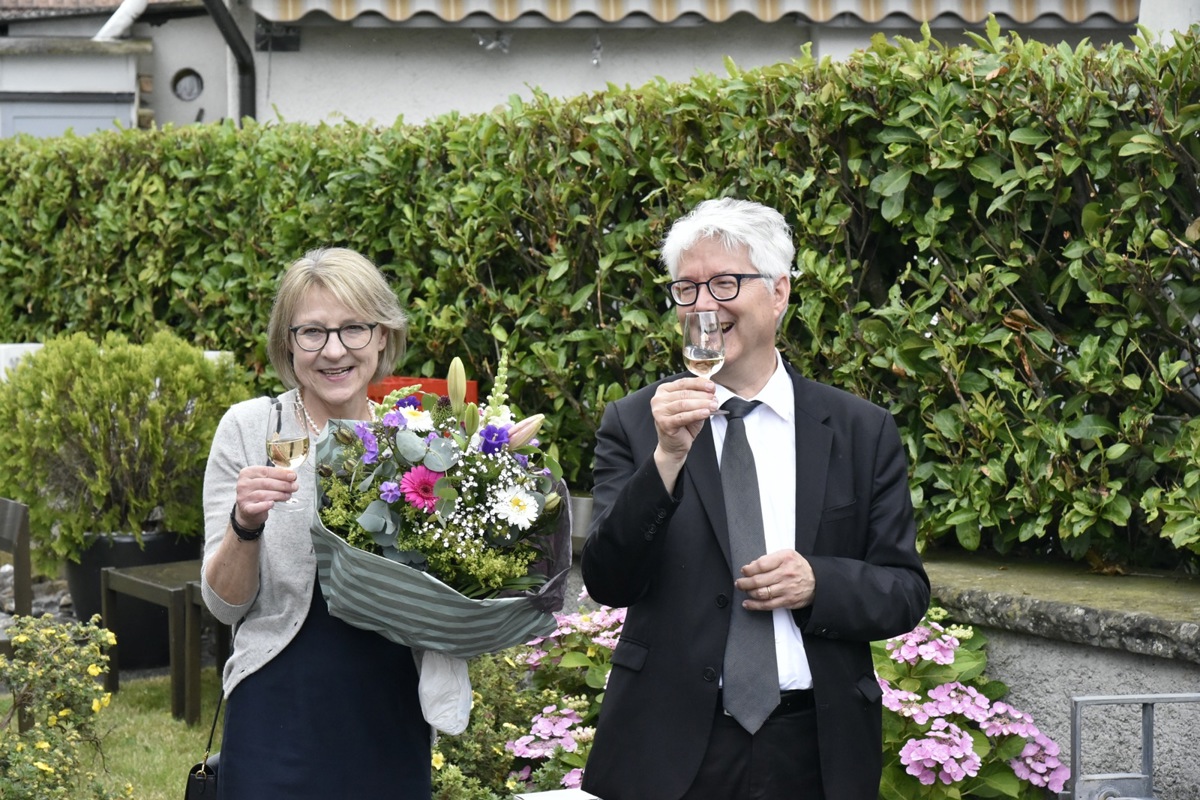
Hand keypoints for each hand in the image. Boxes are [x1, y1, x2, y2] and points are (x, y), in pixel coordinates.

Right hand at [234, 464, 298, 527]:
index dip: (281, 473)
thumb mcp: (264, 480)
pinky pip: (257, 507)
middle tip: (295, 487)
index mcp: (247, 473)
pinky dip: (266, 505)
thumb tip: (292, 476)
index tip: (293, 476)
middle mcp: (243, 484)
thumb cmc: (258, 492)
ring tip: (288, 495)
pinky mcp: (246, 509)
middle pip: (266, 483)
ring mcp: (243, 497)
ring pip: (264, 494)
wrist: (248, 511)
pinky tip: (273, 504)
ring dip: (280, 495)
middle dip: (283, 484)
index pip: (266, 471)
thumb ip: (275, 477)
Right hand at [651, 377, 718, 491]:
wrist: (673, 445)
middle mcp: (658, 399)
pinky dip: (696, 414)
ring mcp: (659, 411)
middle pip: (684, 393)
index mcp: (664, 390)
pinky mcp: (664, 423)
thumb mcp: (692, 407)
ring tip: (714, 406)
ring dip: (701, 404)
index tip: (712, 386)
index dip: (699, 383)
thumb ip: (698, 397)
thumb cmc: (682, 424)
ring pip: (684, 404)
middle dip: (703, 395)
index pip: (683, 382)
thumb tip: (711, 390)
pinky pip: (683, 417)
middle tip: (715, 399)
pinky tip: (706, 413)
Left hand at [735, 549, 814, 609]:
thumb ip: (770, 559)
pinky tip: (748, 603)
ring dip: (748, 592)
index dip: (748, 569)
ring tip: (744, 590)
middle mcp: (786, 573)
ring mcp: (786, 588)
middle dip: (744, 582)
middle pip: (758, 580)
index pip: (761, 564)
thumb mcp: (787, 555)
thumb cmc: (799, 568)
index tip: (744, 570)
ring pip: (761, 593)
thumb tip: (751, 566)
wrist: (817, 581)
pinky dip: (754, 605)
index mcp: (785, 559)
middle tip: (739, 582)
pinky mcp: (787, 601)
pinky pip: (767, 605)